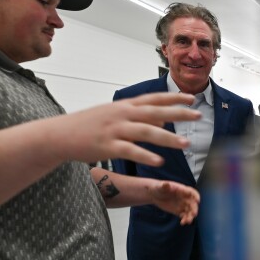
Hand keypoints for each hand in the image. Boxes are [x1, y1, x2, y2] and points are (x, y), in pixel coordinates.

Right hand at [49, 93, 199, 165]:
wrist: (60, 134)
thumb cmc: (90, 124)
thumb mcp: (116, 115)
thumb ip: (141, 116)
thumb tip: (165, 119)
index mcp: (126, 106)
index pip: (155, 98)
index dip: (175, 97)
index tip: (193, 97)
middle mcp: (123, 114)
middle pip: (156, 112)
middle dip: (179, 113)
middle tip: (198, 115)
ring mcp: (115, 130)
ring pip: (147, 132)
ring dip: (168, 138)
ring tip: (186, 144)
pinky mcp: (107, 146)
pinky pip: (130, 151)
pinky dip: (146, 156)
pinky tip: (159, 161)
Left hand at [148, 180, 199, 224]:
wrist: (154, 194)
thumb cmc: (159, 187)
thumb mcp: (161, 186)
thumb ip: (165, 186)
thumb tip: (166, 184)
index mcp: (182, 190)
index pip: (192, 192)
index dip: (196, 196)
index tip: (197, 201)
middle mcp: (184, 197)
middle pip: (192, 203)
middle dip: (194, 209)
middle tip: (193, 214)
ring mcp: (182, 204)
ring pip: (190, 211)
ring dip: (190, 216)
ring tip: (187, 221)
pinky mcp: (178, 211)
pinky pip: (184, 215)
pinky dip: (185, 219)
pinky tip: (182, 223)